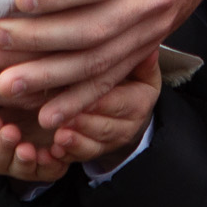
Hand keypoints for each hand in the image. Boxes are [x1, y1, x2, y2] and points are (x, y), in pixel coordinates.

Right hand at [0, 98, 72, 183]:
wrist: (47, 98)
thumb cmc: (12, 91)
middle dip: (2, 146)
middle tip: (11, 132)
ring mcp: (21, 163)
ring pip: (19, 168)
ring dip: (23, 160)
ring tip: (29, 149)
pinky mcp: (45, 167)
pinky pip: (47, 172)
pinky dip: (51, 165)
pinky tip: (55, 152)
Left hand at [44, 50, 160, 163]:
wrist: (130, 110)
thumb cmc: (130, 81)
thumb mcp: (142, 70)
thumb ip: (143, 62)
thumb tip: (149, 50)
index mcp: (138, 103)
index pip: (120, 102)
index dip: (100, 103)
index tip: (79, 99)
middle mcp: (127, 125)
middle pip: (105, 127)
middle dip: (83, 124)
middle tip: (62, 118)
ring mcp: (110, 141)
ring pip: (94, 145)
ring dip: (75, 142)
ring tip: (58, 137)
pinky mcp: (95, 151)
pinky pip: (83, 157)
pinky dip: (69, 155)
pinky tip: (56, 151)